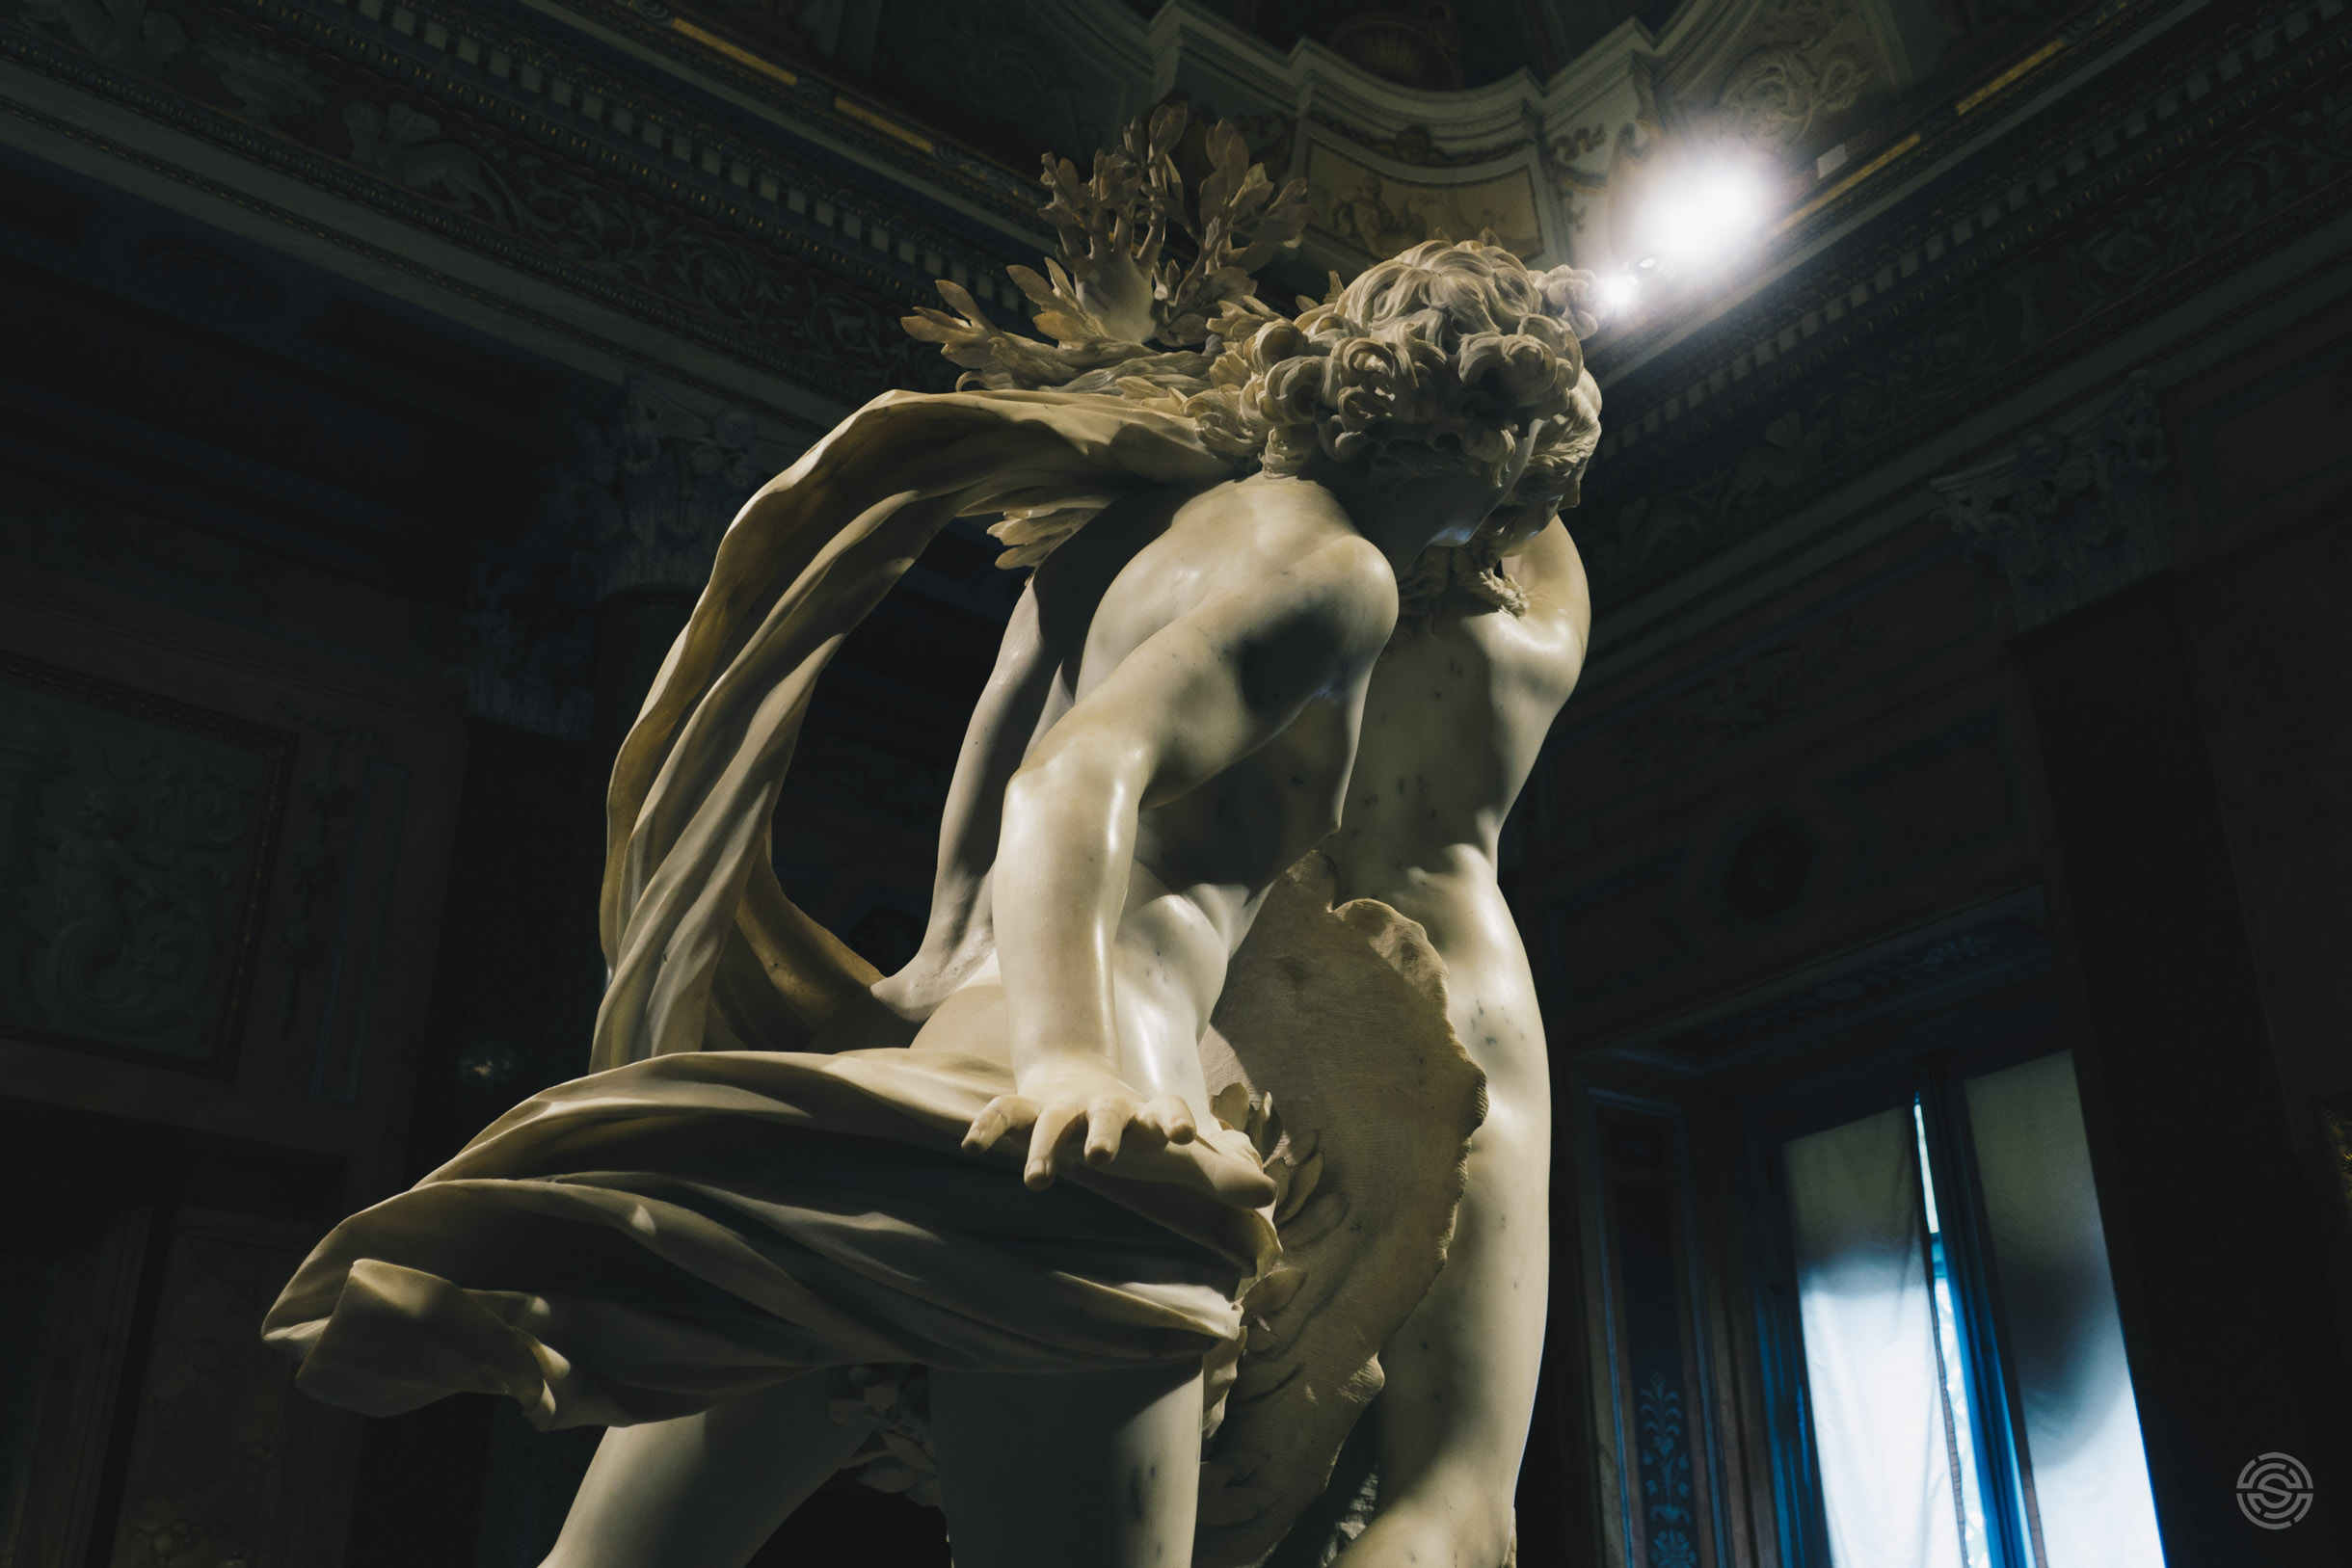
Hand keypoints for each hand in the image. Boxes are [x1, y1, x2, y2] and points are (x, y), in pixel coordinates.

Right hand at [963, 1057, 1273, 1207]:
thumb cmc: (1138, 1133)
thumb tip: (1268, 1193)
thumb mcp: (1177, 1155)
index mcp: (1147, 1116)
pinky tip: (974, 1146)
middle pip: (1107, 1113)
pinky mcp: (1026, 1110)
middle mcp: (1105, 1108)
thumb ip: (1219, 1174)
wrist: (1080, 1082)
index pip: (1167, 1112)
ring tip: (1037, 1181)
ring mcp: (1063, 1108)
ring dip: (1045, 1145)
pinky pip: (1003, 1113)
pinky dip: (989, 1126)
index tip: (1185, 1135)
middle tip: (1103, 1156)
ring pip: (1051, 1120)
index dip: (1175, 1120)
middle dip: (1106, 1132)